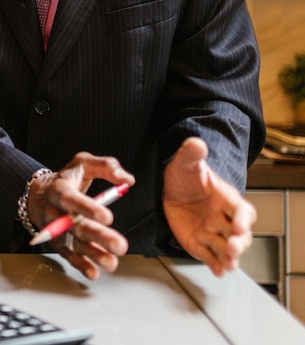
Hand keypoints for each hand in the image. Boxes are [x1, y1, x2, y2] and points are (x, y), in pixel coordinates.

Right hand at [27, 152, 135, 280]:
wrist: (38, 193)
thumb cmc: (66, 178)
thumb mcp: (83, 163)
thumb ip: (106, 166)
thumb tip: (127, 180)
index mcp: (59, 190)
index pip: (71, 199)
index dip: (88, 208)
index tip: (107, 216)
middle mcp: (56, 212)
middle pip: (76, 226)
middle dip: (98, 236)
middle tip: (119, 245)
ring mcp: (57, 230)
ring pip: (74, 244)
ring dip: (93, 255)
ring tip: (111, 262)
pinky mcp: (59, 243)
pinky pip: (69, 256)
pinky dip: (80, 265)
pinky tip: (93, 272)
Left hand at [163, 136, 256, 275]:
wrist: (171, 188)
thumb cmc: (185, 175)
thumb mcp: (186, 162)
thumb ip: (192, 154)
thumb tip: (196, 143)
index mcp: (226, 199)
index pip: (242, 210)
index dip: (243, 219)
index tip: (240, 225)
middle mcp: (224, 219)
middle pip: (239, 235)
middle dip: (239, 243)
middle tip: (233, 248)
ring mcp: (213, 232)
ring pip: (226, 248)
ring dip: (229, 258)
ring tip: (228, 265)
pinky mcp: (199, 243)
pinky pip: (210, 256)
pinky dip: (215, 264)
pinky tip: (217, 271)